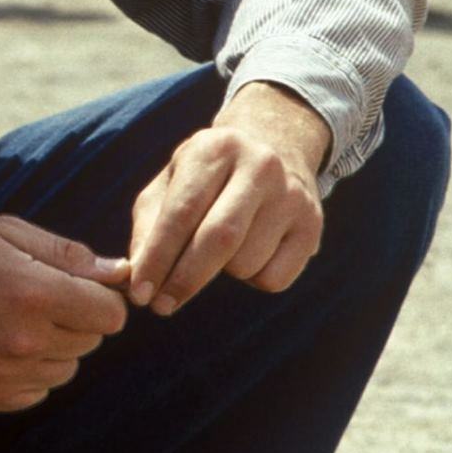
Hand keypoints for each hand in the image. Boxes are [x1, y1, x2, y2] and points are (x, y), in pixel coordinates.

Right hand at [0, 218, 131, 411]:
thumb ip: (64, 252)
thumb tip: (117, 271)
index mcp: (31, 294)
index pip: (110, 315)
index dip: (99, 298)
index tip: (76, 289)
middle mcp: (22, 341)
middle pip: (90, 342)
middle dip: (72, 319)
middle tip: (30, 297)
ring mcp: (2, 376)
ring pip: (64, 369)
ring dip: (50, 348)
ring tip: (8, 321)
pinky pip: (35, 393)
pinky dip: (26, 373)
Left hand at [126, 82, 327, 316]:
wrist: (274, 146)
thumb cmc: (206, 177)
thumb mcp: (170, 185)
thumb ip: (149, 227)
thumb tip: (138, 278)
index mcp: (214, 149)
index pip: (182, 212)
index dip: (158, 256)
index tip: (139, 292)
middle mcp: (260, 166)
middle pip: (219, 238)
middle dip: (185, 279)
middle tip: (160, 306)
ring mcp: (292, 195)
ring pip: (246, 262)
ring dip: (222, 273)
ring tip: (219, 250)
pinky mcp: (313, 224)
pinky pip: (275, 278)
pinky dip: (252, 279)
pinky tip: (250, 252)